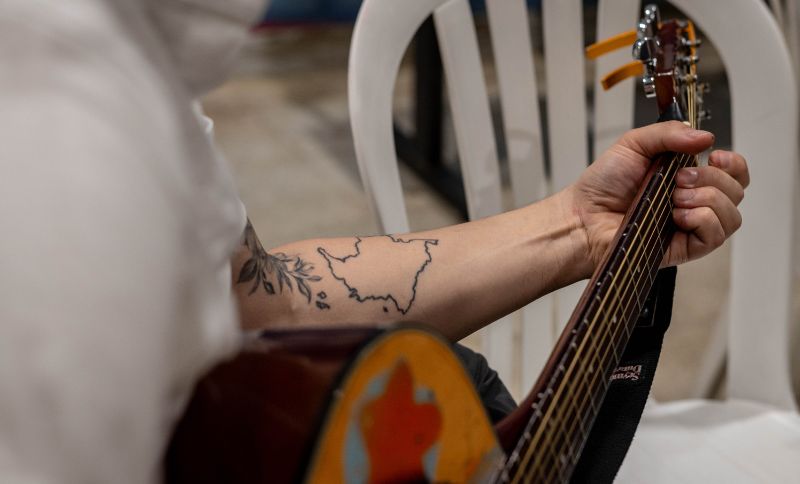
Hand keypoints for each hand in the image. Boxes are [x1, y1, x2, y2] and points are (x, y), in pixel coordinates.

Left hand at [568, 121, 749, 273]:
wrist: (582, 216)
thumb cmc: (601, 185)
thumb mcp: (633, 145)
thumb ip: (668, 134)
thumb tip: (706, 136)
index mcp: (686, 178)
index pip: (733, 173)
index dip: (734, 164)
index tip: (715, 155)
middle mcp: (693, 202)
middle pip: (736, 191)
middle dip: (713, 178)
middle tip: (679, 179)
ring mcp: (690, 227)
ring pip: (732, 215)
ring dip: (709, 199)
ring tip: (675, 197)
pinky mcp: (684, 248)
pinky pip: (716, 236)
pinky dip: (703, 219)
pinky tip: (678, 215)